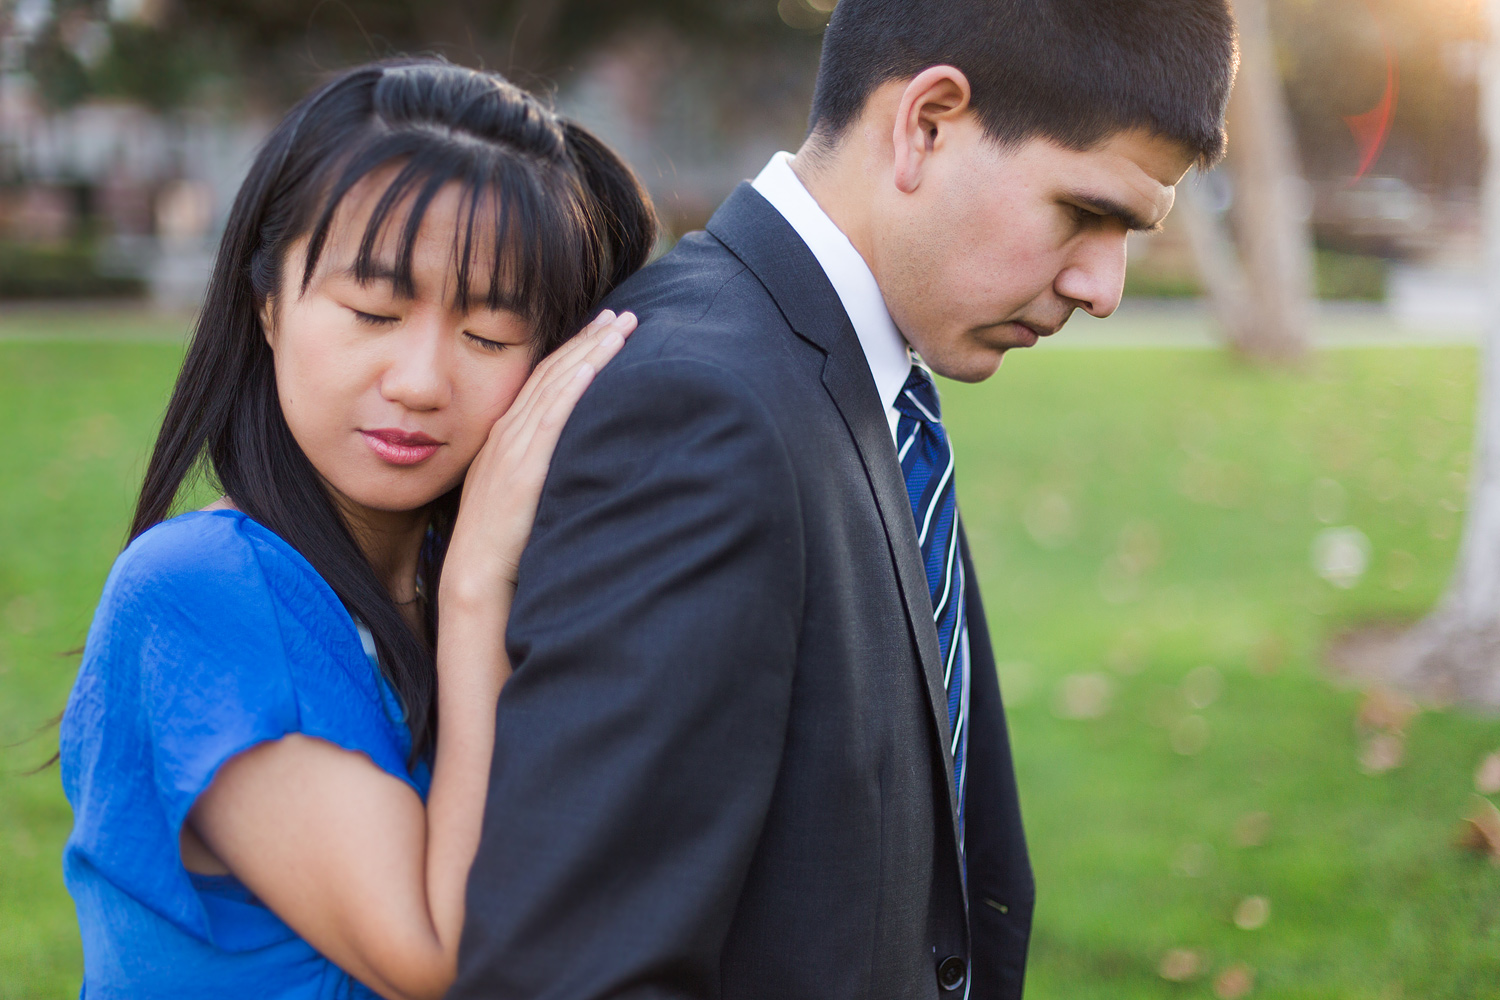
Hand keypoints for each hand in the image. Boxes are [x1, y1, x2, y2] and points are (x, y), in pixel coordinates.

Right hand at [440, 310, 636, 611]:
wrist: (474, 577)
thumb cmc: (502, 545)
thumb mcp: (519, 494)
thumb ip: (539, 468)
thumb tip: (572, 457)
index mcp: (505, 438)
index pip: (544, 382)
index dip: (574, 352)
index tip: (603, 329)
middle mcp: (507, 435)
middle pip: (552, 375)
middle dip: (588, 341)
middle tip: (622, 316)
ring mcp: (513, 450)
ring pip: (555, 388)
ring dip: (588, 355)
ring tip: (620, 330)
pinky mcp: (522, 470)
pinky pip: (550, 421)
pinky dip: (570, 390)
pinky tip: (592, 368)